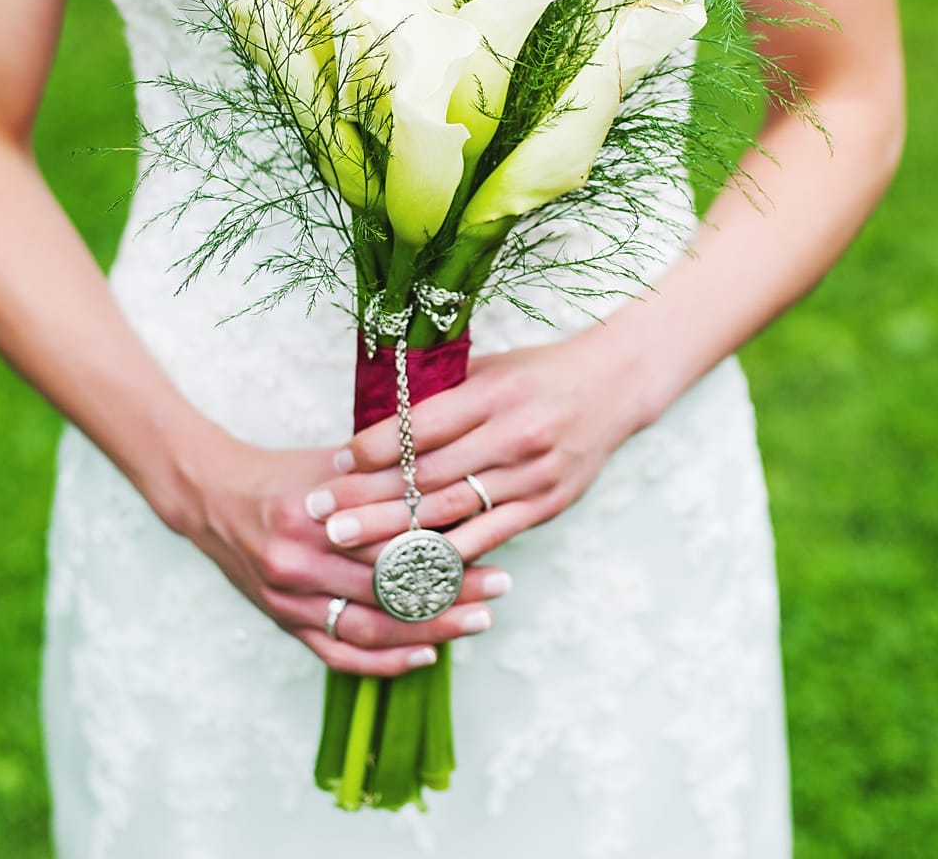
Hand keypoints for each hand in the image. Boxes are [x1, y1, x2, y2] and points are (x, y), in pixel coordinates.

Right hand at [176, 428, 511, 676]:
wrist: (210, 497)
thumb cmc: (282, 475)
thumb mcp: (331, 465)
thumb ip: (385, 476)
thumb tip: (457, 483)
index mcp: (312, 514)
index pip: (391, 536)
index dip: (444, 542)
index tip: (492, 538)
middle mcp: (296, 561)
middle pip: (388, 585)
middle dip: (451, 588)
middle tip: (501, 585)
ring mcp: (287, 599)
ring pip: (371, 627)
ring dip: (430, 629)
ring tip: (478, 621)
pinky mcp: (282, 622)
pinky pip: (340, 654)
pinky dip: (385, 661)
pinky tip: (426, 654)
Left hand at [298, 327, 666, 562]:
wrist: (613, 387)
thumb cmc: (536, 375)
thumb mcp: (487, 369)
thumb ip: (437, 395)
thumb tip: (372, 426)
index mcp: (494, 393)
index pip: (422, 426)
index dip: (375, 448)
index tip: (336, 462)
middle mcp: (514, 435)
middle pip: (429, 476)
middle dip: (369, 499)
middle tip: (323, 518)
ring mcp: (533, 475)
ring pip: (453, 512)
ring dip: (397, 533)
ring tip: (352, 545)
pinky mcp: (547, 506)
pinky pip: (489, 538)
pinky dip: (449, 557)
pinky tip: (411, 568)